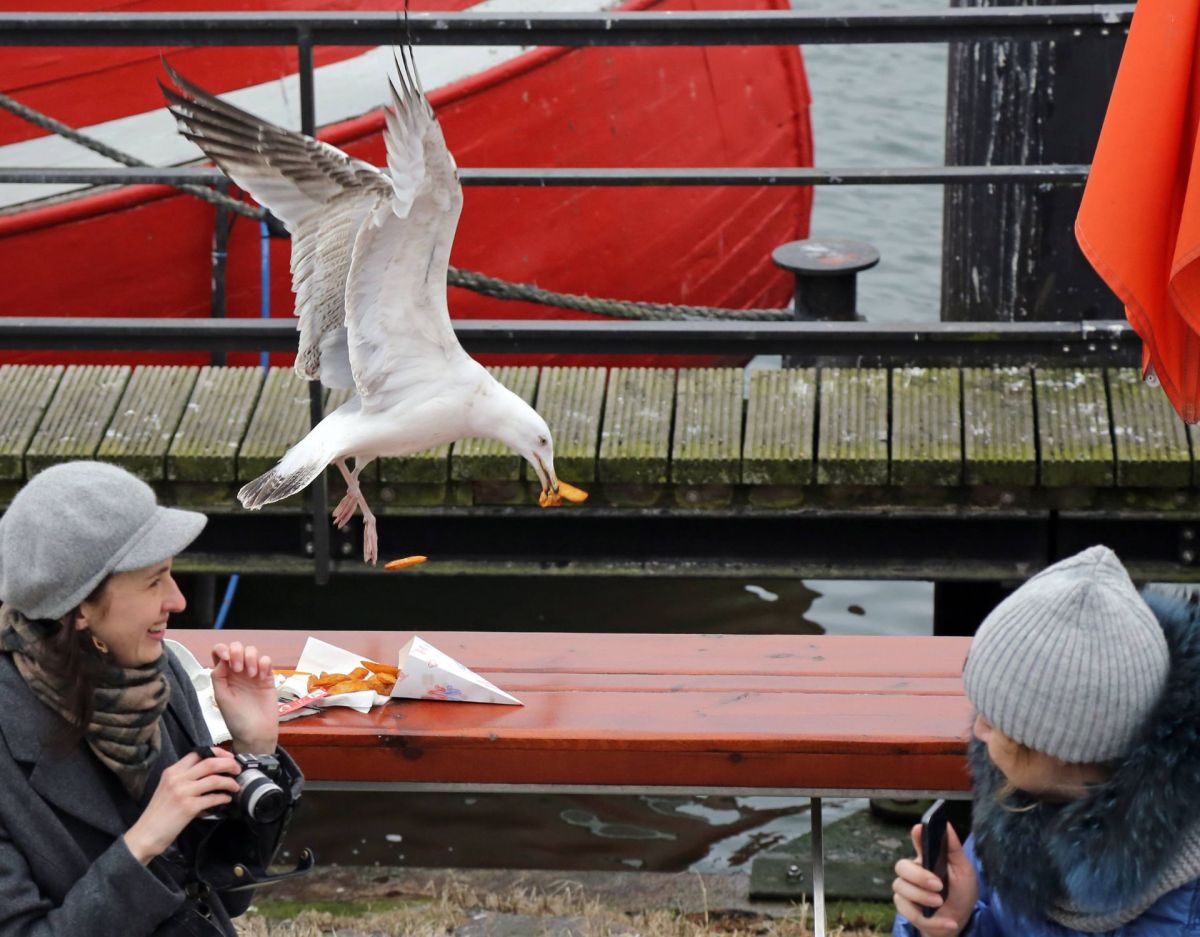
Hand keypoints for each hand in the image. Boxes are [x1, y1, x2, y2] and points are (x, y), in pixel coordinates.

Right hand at [123, 749, 240, 863]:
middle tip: (237, 769)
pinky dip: (223, 797)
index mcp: (172, 772)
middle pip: (210, 762)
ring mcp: (182, 792)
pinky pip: (212, 798)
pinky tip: (226, 799)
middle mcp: (177, 779)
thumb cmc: (158, 815)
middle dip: (228, 764)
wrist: (145, 835)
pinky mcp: (188, 807)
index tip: (228, 758)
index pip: (198, 753)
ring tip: (235, 786)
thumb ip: (185, 779)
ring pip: (214, 779)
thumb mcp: (168, 789)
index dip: (217, 753)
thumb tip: (210, 776)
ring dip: (229, 782)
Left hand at [211, 641, 278, 754]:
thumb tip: (222, 659)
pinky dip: (264, 664)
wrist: (256, 733)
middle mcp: (237, 672)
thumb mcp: (221, 698)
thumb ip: (218, 677)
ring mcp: (253, 674)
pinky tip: (261, 677)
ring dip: (251, 658)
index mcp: (223, 676)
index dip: (222, 649)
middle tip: (239, 669)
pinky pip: (266, 660)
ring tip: (252, 675)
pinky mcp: (267, 677)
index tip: (226, 658)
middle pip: (236, 647)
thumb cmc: (237, 719)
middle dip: (238, 653)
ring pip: (252, 651)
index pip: (219, 653)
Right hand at [893, 822, 978, 935]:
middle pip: (901, 866)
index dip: (916, 836)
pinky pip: (908, 911)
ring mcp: (907, 890)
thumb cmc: (961, 894)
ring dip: (922, 898)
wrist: (960, 921)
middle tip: (937, 885)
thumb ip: (954, 850)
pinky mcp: (906, 909)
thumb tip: (947, 825)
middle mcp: (913, 872)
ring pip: (901, 888)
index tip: (919, 830)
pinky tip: (948, 922)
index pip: (918, 842)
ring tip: (940, 903)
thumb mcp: (964, 872)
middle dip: (918, 877)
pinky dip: (930, 920)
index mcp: (927, 859)